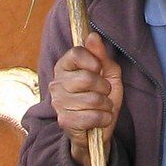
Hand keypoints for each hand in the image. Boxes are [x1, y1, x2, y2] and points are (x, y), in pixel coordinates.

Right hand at [49, 32, 122, 165]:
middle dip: (104, 88)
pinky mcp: (64, 121)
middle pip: (87, 78)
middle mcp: (56, 83)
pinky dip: (104, 119)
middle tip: (103, 94)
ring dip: (106, 105)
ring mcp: (58, 102)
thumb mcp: (108, 75)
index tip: (99, 69)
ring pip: (93, 99)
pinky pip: (93, 116)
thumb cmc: (102, 99)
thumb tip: (93, 36)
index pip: (77, 53)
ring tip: (101, 108)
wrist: (98, 130)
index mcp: (65, 67)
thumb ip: (102, 56)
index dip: (94, 61)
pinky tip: (99, 120)